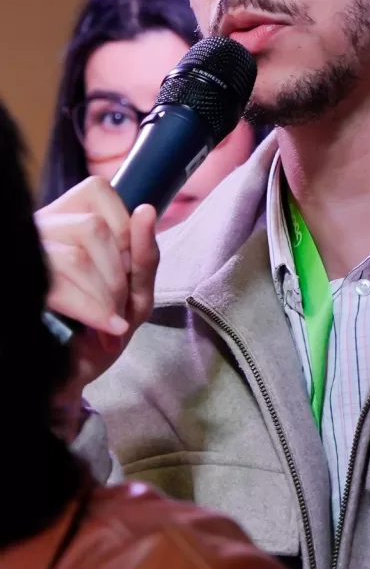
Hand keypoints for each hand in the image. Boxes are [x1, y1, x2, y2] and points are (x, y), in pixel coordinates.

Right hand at [36, 176, 158, 396]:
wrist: (69, 378)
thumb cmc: (102, 328)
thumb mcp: (135, 290)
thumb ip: (143, 254)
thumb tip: (146, 210)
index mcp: (65, 219)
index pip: (97, 191)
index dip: (124, 229)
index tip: (127, 266)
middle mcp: (40, 229)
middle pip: (93, 228)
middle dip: (119, 273)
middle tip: (120, 307)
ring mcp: (28, 256)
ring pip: (77, 256)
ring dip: (106, 294)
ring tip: (111, 322)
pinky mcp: (25, 288)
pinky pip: (61, 286)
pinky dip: (94, 310)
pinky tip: (108, 327)